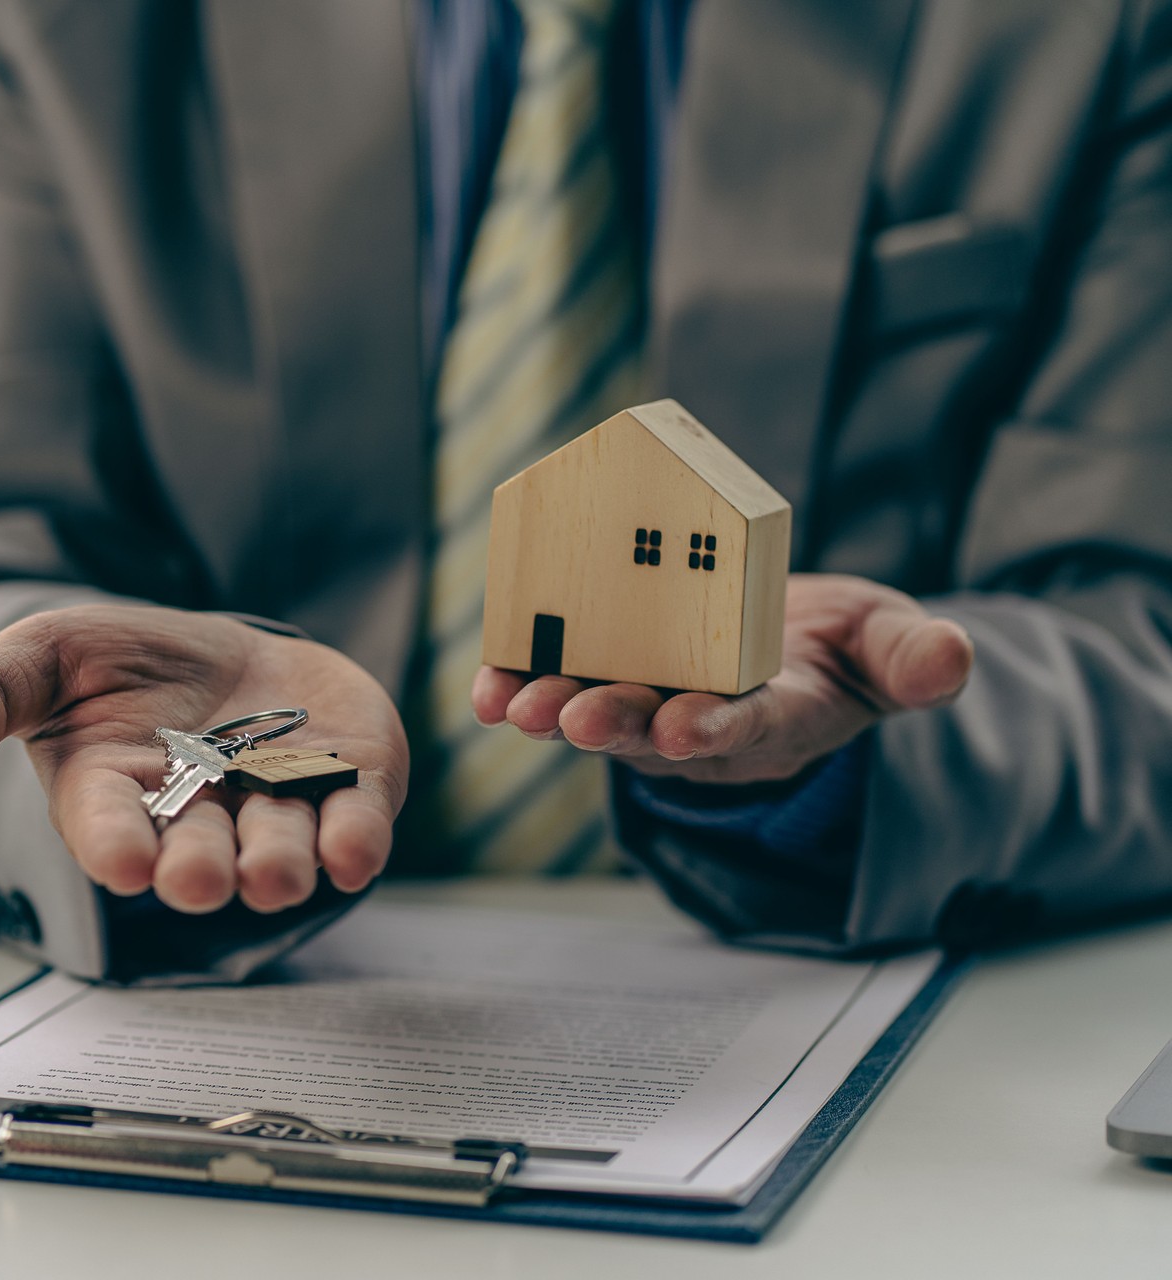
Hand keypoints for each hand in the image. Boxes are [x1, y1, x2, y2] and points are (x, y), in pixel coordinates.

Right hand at [0, 605, 406, 913]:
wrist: (224, 659)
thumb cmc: (121, 666)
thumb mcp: (45, 657)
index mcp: (115, 794)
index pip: (109, 826)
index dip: (115, 844)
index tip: (122, 863)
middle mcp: (197, 816)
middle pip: (196, 851)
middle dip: (198, 868)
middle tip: (197, 882)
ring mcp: (274, 806)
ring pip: (278, 847)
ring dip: (277, 863)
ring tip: (271, 872)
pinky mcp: (345, 785)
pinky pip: (353, 820)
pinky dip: (356, 839)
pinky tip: (356, 853)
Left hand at [472, 574, 973, 783]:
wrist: (787, 643)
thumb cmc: (841, 647)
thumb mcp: (891, 643)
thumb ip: (915, 657)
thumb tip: (953, 661)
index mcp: (778, 715)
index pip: (747, 726)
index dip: (716, 728)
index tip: (687, 727)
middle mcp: (703, 723)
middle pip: (654, 731)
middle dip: (613, 724)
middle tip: (575, 717)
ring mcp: (648, 706)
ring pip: (596, 714)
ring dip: (552, 711)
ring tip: (513, 705)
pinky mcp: (603, 677)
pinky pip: (555, 685)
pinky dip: (516, 684)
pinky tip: (484, 686)